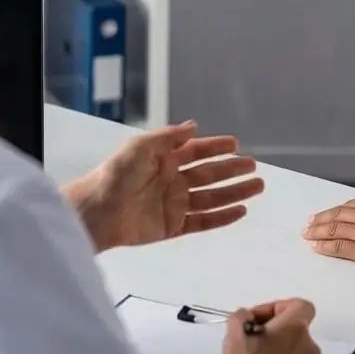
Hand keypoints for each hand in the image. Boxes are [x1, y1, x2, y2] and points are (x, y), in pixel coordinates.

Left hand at [65, 121, 262, 250]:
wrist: (97, 212)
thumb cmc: (115, 175)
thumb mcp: (140, 147)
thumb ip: (168, 137)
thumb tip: (194, 126)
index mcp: (164, 160)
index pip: (196, 151)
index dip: (215, 147)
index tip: (235, 143)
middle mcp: (172, 181)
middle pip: (209, 174)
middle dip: (232, 170)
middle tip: (254, 166)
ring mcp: (174, 205)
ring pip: (212, 198)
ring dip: (235, 192)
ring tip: (257, 186)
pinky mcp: (173, 227)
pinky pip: (203, 222)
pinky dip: (222, 217)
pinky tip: (240, 210)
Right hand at [218, 298, 321, 353]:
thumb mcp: (236, 334)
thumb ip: (242, 316)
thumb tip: (247, 317)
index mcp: (297, 328)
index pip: (299, 305)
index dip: (276, 308)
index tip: (255, 320)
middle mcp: (309, 346)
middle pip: (291, 332)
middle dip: (268, 335)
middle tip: (245, 345)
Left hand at [302, 197, 354, 276]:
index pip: (349, 206)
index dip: (333, 211)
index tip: (324, 215)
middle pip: (336, 215)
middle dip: (320, 220)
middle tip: (308, 225)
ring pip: (333, 230)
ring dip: (317, 232)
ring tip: (308, 235)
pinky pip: (339, 247)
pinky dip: (325, 247)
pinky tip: (318, 248)